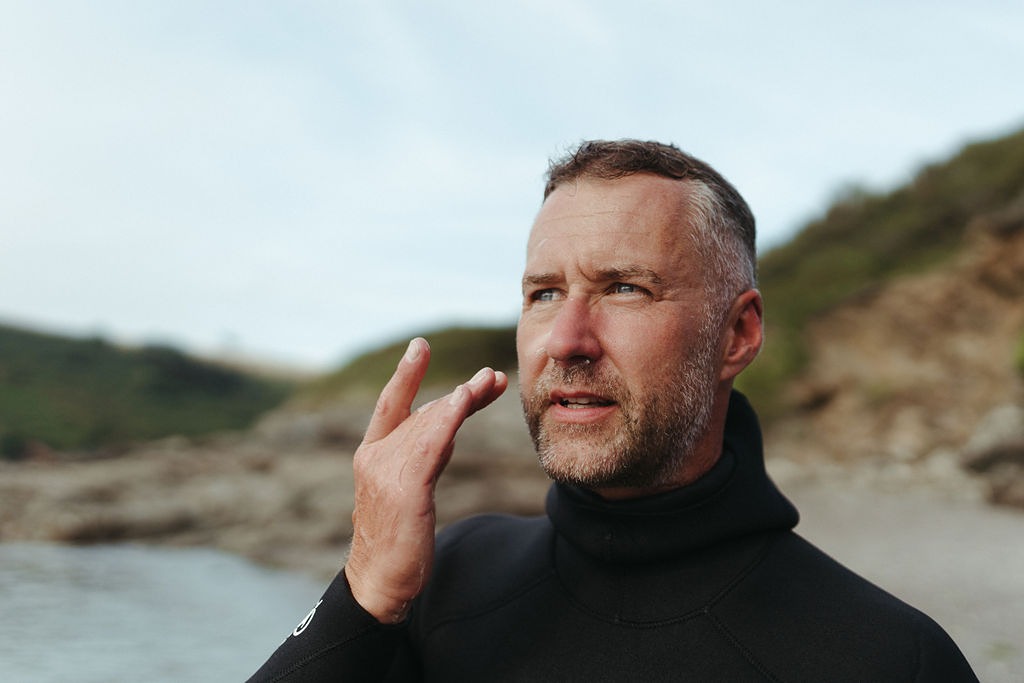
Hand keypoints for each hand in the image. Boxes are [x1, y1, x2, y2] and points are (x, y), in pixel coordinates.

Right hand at [344, 337, 507, 622]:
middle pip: (423, 411)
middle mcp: (375, 456)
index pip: (390, 404)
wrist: (378, 587)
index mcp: (372, 455)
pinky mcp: (403, 490)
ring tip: (490, 383)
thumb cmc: (396, 541)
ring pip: (430, 423)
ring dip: (463, 400)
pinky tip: (465, 402)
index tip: (421, 345)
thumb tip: (446, 429)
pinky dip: (448, 419)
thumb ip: (422, 457)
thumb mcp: (408, 492)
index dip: (405, 373)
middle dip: (462, 393)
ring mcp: (386, 472)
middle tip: (493, 377)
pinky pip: (430, 445)